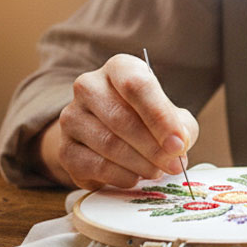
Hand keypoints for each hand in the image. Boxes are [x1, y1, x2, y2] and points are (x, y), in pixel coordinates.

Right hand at [47, 53, 198, 189]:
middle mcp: (89, 87)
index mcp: (118, 68)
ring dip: (140, 164)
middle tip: (174, 165)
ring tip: (158, 171)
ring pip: (109, 144)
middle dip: (153, 147)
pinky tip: (136, 177)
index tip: (178, 144)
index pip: (136, 85)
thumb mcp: (171, 116)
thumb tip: (177, 147)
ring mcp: (72, 117)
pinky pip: (96, 166)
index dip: (160, 117)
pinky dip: (122, 176)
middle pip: (121, 118)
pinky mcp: (65, 149)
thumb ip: (180, 128)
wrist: (109, 136)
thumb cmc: (147, 120)